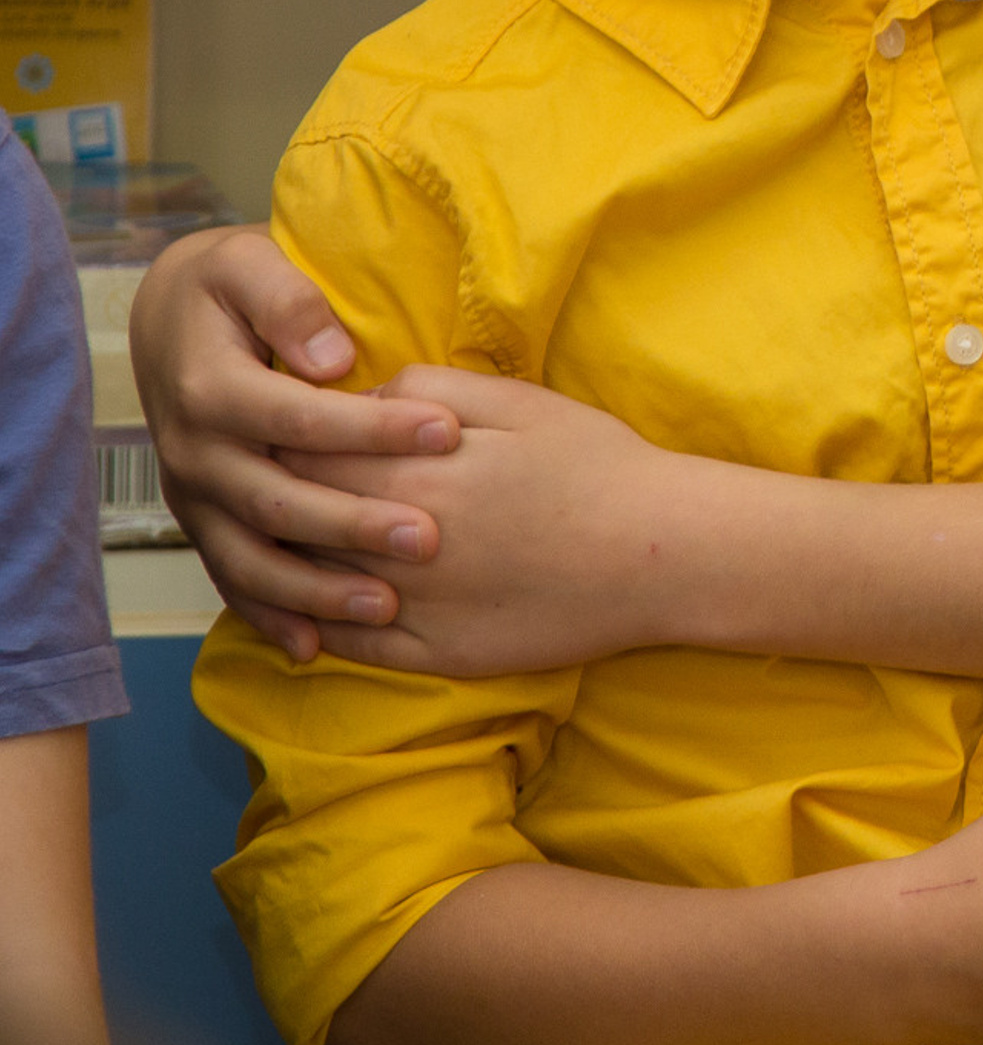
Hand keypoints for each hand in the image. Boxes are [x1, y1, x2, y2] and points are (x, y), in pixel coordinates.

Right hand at [130, 225, 458, 660]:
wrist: (169, 317)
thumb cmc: (227, 284)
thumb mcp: (249, 263)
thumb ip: (288, 301)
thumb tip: (332, 355)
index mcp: (212, 388)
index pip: (299, 416)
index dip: (371, 428)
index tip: (446, 434)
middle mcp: (195, 453)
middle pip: (279, 500)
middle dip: (355, 524)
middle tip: (429, 539)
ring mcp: (196, 496)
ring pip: (252, 558)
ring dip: (316, 589)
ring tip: (387, 607)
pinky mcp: (204, 521)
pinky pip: (232, 579)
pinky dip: (270, 616)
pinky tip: (315, 647)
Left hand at [288, 368, 694, 677]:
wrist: (659, 552)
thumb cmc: (596, 464)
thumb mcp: (520, 402)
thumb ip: (432, 390)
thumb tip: (362, 396)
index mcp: (419, 471)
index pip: (310, 452)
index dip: (284, 437)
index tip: (274, 426)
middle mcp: (402, 543)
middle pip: (300, 518)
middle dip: (273, 495)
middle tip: (261, 478)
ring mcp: (417, 607)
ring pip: (314, 586)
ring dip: (285, 563)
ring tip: (276, 541)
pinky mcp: (437, 655)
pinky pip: (353, 647)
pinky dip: (320, 627)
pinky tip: (312, 610)